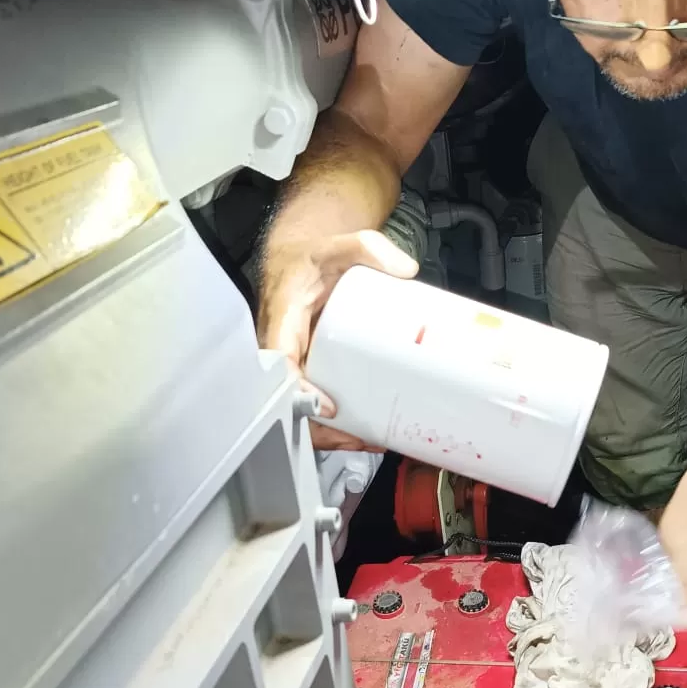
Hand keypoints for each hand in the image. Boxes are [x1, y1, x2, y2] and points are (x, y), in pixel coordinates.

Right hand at [258, 229, 417, 450]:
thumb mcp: (339, 246)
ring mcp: (296, 363)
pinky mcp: (310, 370)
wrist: (299, 261)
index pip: (280, 363)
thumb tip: (406, 271)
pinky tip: (362, 431)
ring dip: (329, 434)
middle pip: (289, 400)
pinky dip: (334, 424)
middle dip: (320, 428)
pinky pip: (314, 403)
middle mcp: (283, 348)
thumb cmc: (313, 259)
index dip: (299, 391)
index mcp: (283, 321)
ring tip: (367, 441)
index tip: (328, 406)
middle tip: (357, 438)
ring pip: (301, 409)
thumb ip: (370, 248)